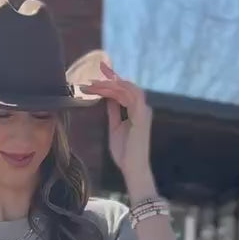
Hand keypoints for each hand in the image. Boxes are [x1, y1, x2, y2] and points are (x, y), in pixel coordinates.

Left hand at [81, 60, 154, 197]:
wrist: (133, 168)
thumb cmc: (125, 152)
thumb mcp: (115, 127)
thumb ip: (113, 112)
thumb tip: (108, 97)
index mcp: (136, 110)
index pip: (125, 90)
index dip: (114, 80)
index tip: (101, 71)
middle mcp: (142, 108)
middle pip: (126, 86)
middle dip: (111, 78)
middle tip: (97, 71)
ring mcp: (143, 111)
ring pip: (128, 89)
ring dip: (111, 84)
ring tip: (95, 83)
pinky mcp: (141, 116)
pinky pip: (130, 97)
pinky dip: (118, 91)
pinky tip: (105, 89)